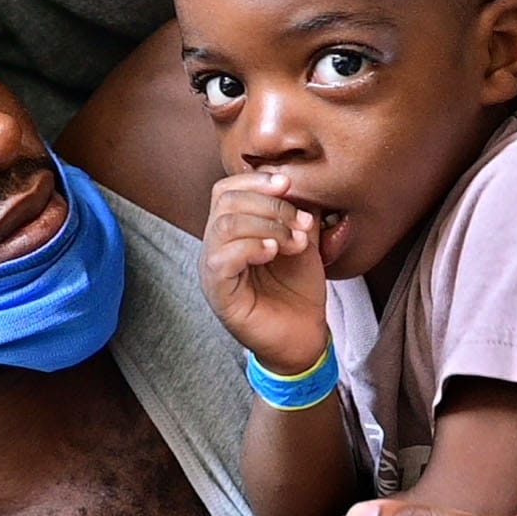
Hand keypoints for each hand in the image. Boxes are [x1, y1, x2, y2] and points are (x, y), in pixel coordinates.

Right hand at [200, 172, 329, 373]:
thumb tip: (301, 180)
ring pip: (224, 226)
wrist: (303, 335)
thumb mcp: (302, 239)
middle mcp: (215, 247)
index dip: (255, 180)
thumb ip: (297, 211)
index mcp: (232, 231)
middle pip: (226, 202)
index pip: (226, 190)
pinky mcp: (218, 294)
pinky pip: (222, 259)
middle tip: (302, 223)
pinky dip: (251, 248)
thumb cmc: (298, 289)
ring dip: (267, 226)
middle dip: (270, 205)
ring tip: (294, 242)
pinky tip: (273, 253)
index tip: (288, 184)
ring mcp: (213, 270)